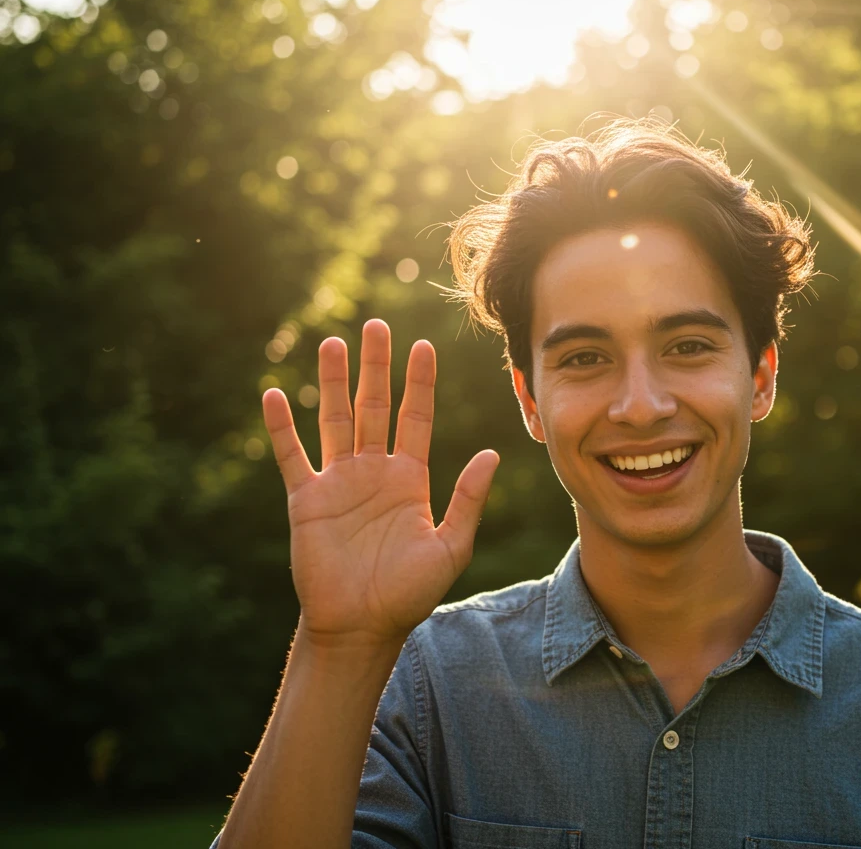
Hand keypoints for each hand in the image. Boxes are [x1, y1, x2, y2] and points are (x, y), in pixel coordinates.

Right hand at [262, 319, 499, 649]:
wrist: (362, 627)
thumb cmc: (409, 593)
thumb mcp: (450, 546)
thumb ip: (468, 499)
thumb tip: (493, 454)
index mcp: (409, 479)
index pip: (415, 418)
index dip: (419, 383)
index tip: (423, 347)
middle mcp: (374, 472)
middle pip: (375, 407)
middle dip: (377, 367)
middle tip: (378, 326)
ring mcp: (338, 483)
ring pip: (335, 420)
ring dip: (334, 383)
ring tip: (334, 343)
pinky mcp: (306, 500)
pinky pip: (292, 456)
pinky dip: (282, 428)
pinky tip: (275, 394)